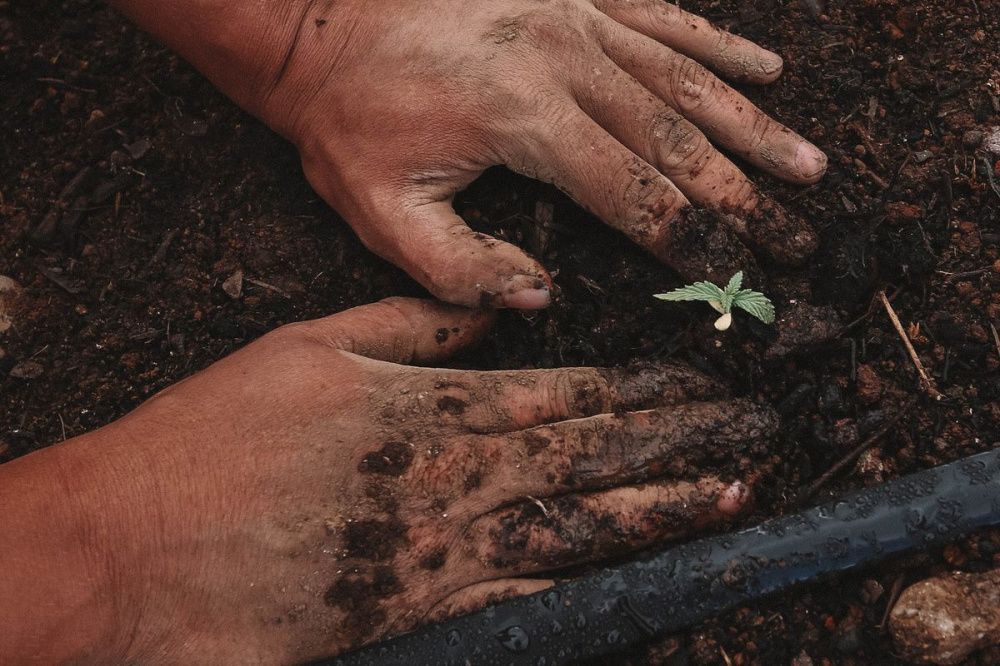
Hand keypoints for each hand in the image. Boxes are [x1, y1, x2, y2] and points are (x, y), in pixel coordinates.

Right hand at [0, 298, 776, 662]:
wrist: (141, 542)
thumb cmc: (218, 434)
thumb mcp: (314, 345)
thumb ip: (413, 325)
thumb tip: (493, 310)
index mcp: (433, 407)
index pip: (567, 394)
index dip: (644, 390)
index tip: (705, 384)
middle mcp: (454, 476)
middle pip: (592, 456)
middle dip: (681, 443)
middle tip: (755, 434)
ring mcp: (442, 547)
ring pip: (577, 524)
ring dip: (659, 509)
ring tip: (730, 496)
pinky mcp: (418, 606)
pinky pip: (521, 594)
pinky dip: (586, 582)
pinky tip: (640, 573)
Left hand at [264, 0, 825, 306]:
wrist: (316, 21)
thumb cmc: (347, 120)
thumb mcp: (379, 212)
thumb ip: (459, 270)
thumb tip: (541, 298)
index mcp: (524, 118)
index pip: (632, 193)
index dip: (693, 241)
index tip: (741, 277)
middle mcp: (566, 59)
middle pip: (679, 139)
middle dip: (744, 197)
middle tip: (799, 240)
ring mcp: (574, 15)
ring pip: (687, 77)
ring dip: (753, 126)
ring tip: (810, 165)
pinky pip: (664, 15)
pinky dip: (719, 43)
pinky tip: (767, 68)